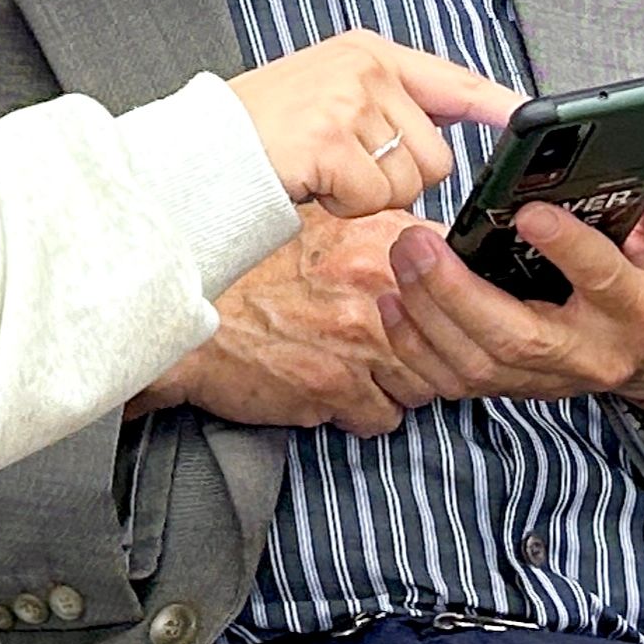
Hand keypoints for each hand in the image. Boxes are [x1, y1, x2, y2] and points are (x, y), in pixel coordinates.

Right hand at [131, 207, 435, 436]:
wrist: (184, 308)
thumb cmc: (247, 269)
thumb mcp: (318, 226)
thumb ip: (378, 236)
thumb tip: (428, 249)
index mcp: (378, 239)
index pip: (459, 273)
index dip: (457, 298)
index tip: (449, 309)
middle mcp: (376, 288)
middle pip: (446, 337)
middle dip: (427, 348)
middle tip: (392, 345)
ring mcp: (359, 342)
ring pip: (421, 384)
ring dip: (398, 383)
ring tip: (358, 367)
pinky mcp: (335, 389)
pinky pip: (382, 417)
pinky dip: (363, 411)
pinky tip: (335, 390)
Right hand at [229, 31, 524, 217]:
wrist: (203, 150)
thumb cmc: (262, 129)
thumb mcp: (329, 90)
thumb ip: (389, 100)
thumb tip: (451, 125)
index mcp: (368, 53)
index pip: (452, 79)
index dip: (496, 104)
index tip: (532, 118)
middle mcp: (365, 69)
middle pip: (437, 155)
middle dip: (398, 177)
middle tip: (344, 166)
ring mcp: (348, 102)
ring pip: (409, 183)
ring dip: (370, 195)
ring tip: (324, 172)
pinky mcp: (332, 140)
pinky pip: (375, 199)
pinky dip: (345, 207)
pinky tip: (312, 184)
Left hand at [376, 160, 643, 408]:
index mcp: (639, 313)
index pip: (602, 280)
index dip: (567, 248)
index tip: (528, 211)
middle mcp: (591, 354)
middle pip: (518, 336)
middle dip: (459, 291)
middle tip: (417, 239)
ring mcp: (550, 379)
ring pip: (478, 363)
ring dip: (428, 313)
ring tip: (400, 256)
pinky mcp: (516, 388)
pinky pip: (456, 381)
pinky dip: (416, 346)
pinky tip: (392, 300)